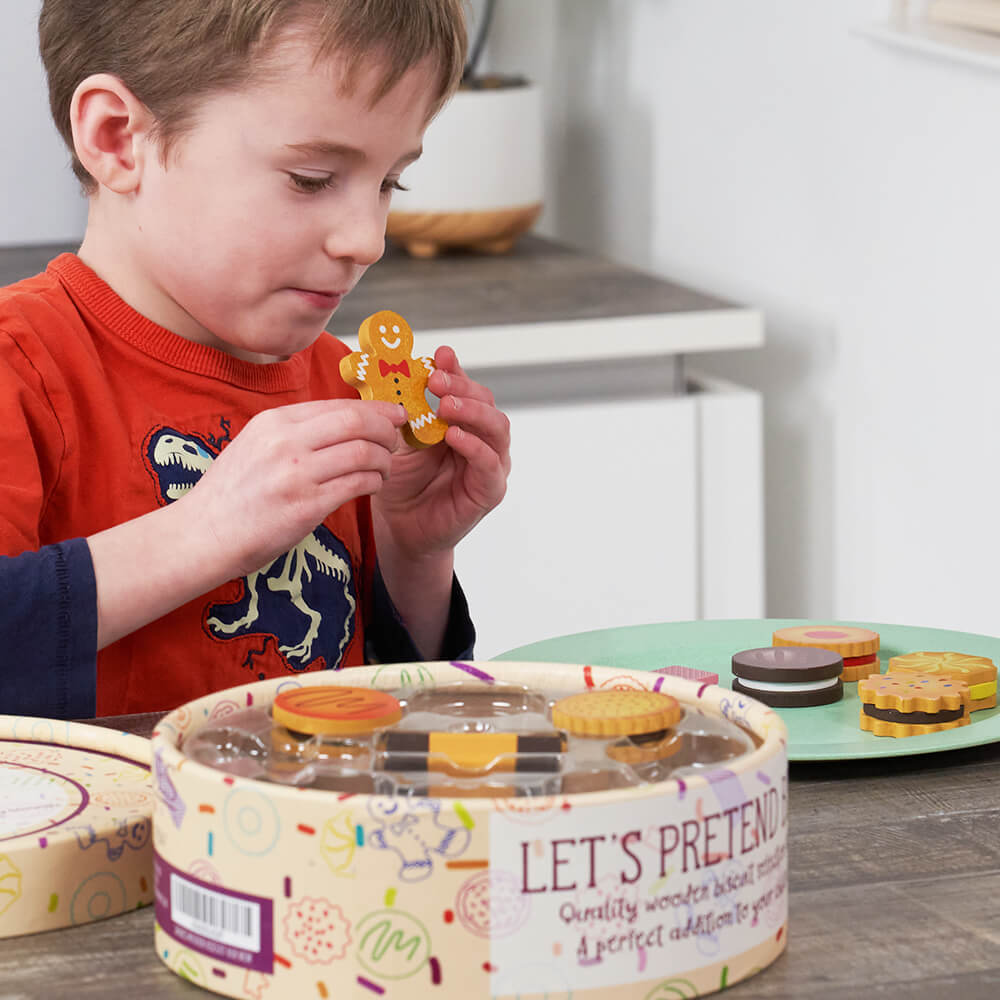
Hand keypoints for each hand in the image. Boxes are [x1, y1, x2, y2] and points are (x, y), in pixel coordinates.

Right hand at [189, 398, 406, 576]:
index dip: (374, 408)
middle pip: (356, 422)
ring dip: (384, 460)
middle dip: (387, 429)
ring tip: (385, 468)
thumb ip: (295, 431)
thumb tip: (343, 422)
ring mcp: (296, 474)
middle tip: (397, 439)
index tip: (394, 413)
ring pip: (363, 453)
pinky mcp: (306, 506)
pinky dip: (374, 482)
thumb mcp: (256, 445)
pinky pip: (357, 484)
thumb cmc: (232, 494)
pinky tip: (373, 485)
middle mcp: (286, 442)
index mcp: (274, 422)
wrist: (203, 534)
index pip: (338, 405)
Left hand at [372, 346, 510, 559]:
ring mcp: (490, 463)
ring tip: (446, 406)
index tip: (440, 356)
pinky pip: (490, 464)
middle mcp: (482, 438)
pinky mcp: (489, 490)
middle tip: (436, 381)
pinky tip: (454, 436)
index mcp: (462, 422)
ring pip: (497, 428)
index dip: (456, 370)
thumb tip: (392, 370)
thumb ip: (404, 408)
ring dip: (472, 413)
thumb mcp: (399, 438)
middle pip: (486, 403)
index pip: (466, 388)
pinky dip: (475, 447)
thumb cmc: (401, 481)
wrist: (400, 526)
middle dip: (462, 388)